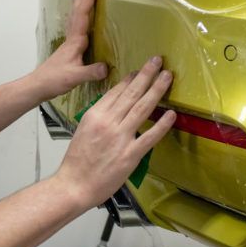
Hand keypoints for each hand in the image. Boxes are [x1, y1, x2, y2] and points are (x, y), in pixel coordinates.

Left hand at [30, 0, 108, 101]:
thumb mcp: (75, 77)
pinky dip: (78, 15)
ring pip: (74, 16)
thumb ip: (90, 72)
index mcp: (75, 41)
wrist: (38, 86)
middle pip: (77, 10)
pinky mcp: (69, 48)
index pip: (83, 15)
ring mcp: (70, 42)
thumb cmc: (54, 80)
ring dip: (78, 0)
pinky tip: (80, 16)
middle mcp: (72, 38)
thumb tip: (107, 67)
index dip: (89, 0)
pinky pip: (76, 25)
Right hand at [55, 56, 175, 207]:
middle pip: (131, 94)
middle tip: (157, 61)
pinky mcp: (130, 155)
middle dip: (146, 75)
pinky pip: (150, 136)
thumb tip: (114, 107)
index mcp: (94, 115)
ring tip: (167, 76)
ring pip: (142, 108)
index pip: (116, 92)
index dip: (130, 79)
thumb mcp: (83, 130)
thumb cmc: (76, 161)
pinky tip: (171, 114)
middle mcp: (108, 122)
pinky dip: (162, 125)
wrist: (73, 185)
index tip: (139, 70)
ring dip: (156, 90)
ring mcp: (120, 138)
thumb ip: (99, 117)